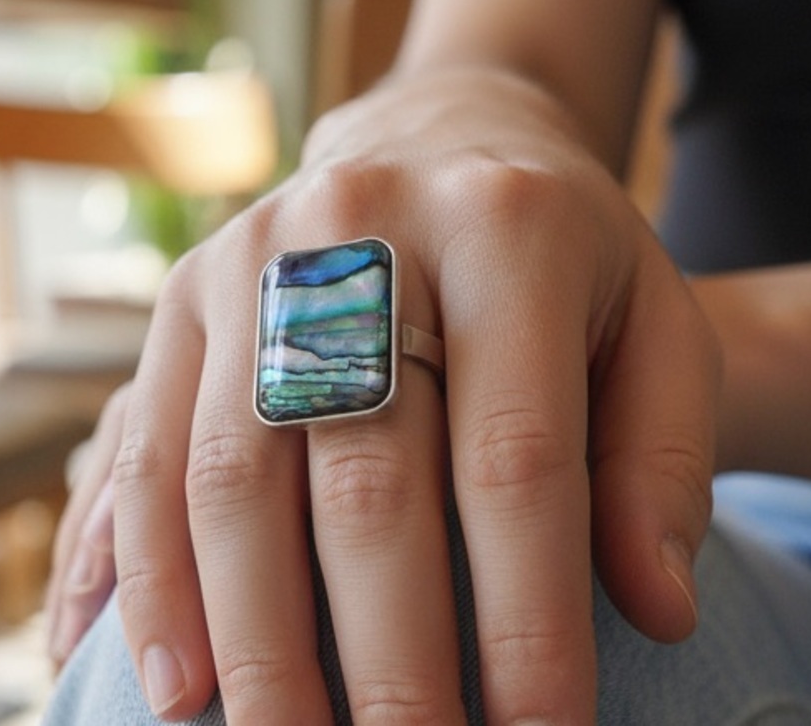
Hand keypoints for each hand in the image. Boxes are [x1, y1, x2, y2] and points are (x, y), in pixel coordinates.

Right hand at [47, 66, 717, 723]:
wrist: (446, 137)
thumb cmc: (567, 250)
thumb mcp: (656, 323)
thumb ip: (662, 457)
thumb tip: (657, 612)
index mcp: (511, 229)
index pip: (517, 456)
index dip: (526, 617)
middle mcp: (366, 227)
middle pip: (366, 475)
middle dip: (386, 659)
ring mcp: (258, 254)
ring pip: (234, 472)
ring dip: (251, 640)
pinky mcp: (187, 288)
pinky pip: (148, 442)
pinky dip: (149, 570)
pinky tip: (168, 674)